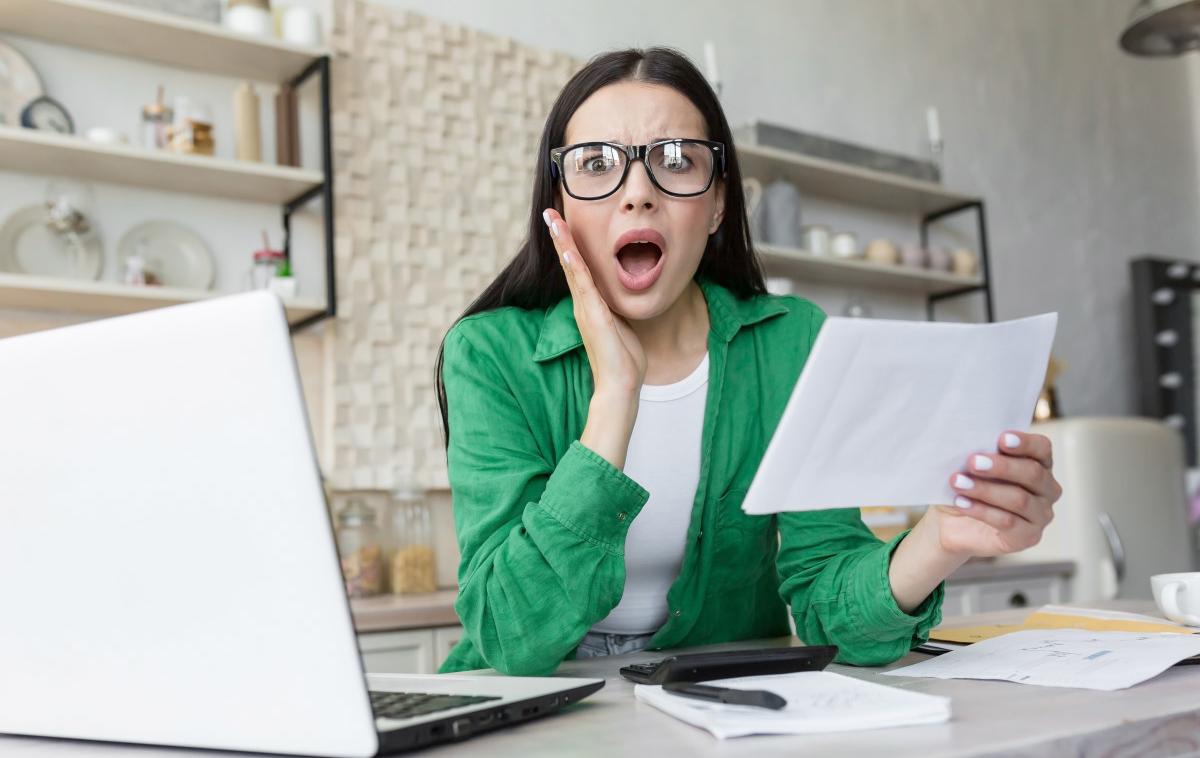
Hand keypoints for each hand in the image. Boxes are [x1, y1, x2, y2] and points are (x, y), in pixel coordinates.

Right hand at [542, 209, 645, 398]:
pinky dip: (574, 266)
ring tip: (553, 220)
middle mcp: (583, 303)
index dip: (570, 245)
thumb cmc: (624, 360)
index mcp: (590, 304)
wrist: (619, 386)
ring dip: (562, 243)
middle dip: (559, 236)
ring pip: (572, 268)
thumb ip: (617, 309)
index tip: (563, 223)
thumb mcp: (622, 325)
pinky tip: (567, 250)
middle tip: (549, 212)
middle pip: (569, 262)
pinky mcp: (592, 316)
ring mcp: (586, 309)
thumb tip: (623, 298)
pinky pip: (582, 285)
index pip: (578, 268)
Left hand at [933, 431, 1062, 557]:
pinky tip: (961, 502)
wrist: (951, 522)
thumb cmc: (966, 485)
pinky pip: (1008, 522)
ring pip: (1019, 499)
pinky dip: (982, 511)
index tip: (1001, 439)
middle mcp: (1047, 489)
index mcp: (1038, 464)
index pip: (1042, 448)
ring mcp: (1041, 515)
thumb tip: (971, 441)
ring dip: (985, 489)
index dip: (1025, 443)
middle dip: (1001, 466)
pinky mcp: (1028, 537)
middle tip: (972, 462)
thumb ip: (979, 453)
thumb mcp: (969, 466)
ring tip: (958, 482)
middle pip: (1033, 473)